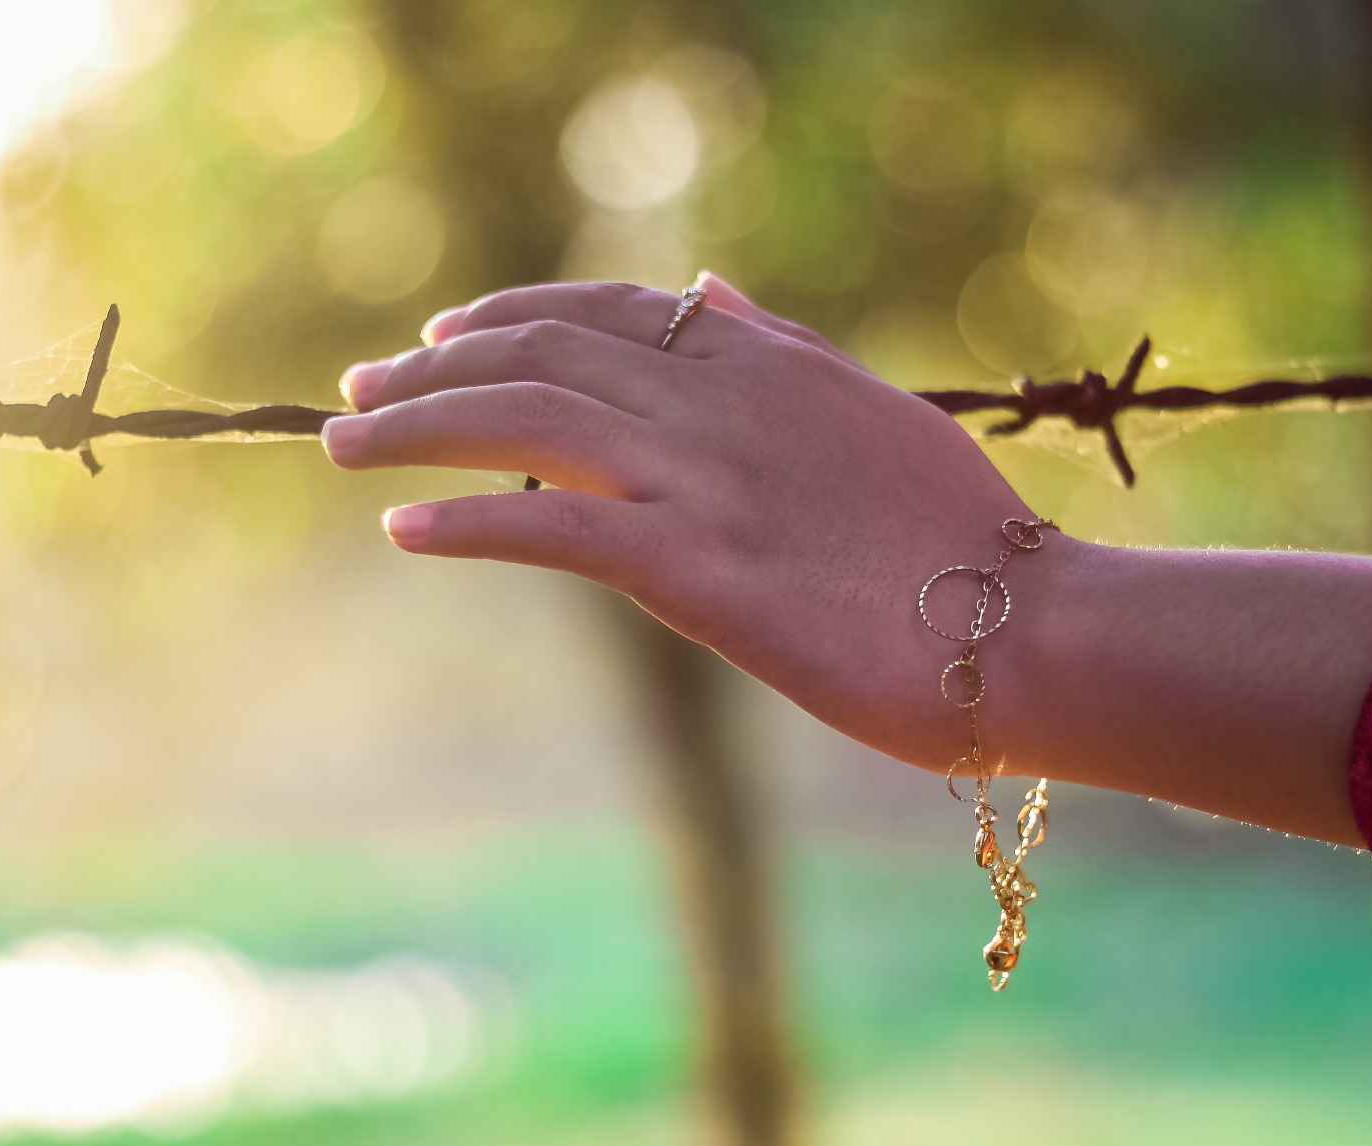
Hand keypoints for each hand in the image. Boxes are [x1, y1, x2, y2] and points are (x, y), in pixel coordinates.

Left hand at [323, 274, 1062, 773]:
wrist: (1030, 629)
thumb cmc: (965, 541)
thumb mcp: (873, 409)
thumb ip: (780, 347)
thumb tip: (706, 289)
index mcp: (764, 361)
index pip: (604, 309)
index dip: (506, 315)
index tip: (442, 336)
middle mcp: (721, 401)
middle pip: (538, 356)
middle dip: (430, 369)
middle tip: (354, 392)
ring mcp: (704, 480)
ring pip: (523, 424)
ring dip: (415, 429)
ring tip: (341, 445)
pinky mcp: (697, 569)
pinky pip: (549, 531)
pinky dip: (464, 523)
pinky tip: (404, 530)